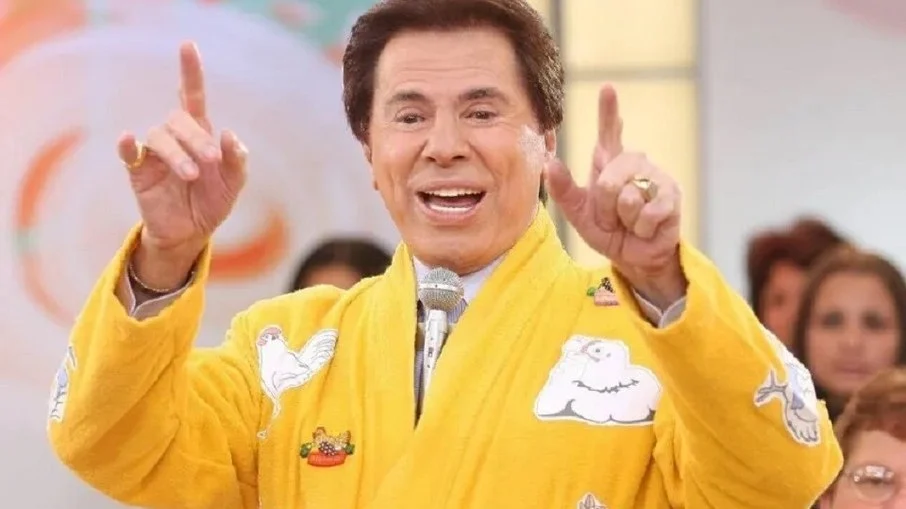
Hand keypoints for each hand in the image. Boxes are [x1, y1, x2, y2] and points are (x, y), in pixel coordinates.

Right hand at [119, 42, 247, 287]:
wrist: (192, 234)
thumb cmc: (213, 203)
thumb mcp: (234, 183)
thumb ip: (236, 160)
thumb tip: (229, 134)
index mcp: (200, 135)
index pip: (192, 97)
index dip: (190, 72)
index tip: (187, 46)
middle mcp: (176, 138)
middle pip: (178, 119)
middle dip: (197, 137)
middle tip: (211, 161)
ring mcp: (156, 154)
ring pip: (158, 136)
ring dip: (177, 153)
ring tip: (192, 175)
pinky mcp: (140, 173)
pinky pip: (130, 154)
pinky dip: (127, 146)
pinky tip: (129, 141)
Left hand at [545, 85, 684, 306]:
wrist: (634, 255)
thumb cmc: (607, 229)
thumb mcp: (578, 213)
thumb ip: (562, 190)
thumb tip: (547, 163)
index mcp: (609, 162)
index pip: (608, 132)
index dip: (608, 111)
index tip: (607, 88)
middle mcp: (634, 163)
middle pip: (607, 182)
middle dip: (604, 209)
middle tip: (611, 217)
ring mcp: (656, 177)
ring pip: (628, 199)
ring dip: (624, 220)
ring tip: (631, 222)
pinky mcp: (672, 196)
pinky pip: (647, 214)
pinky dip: (642, 229)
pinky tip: (647, 228)